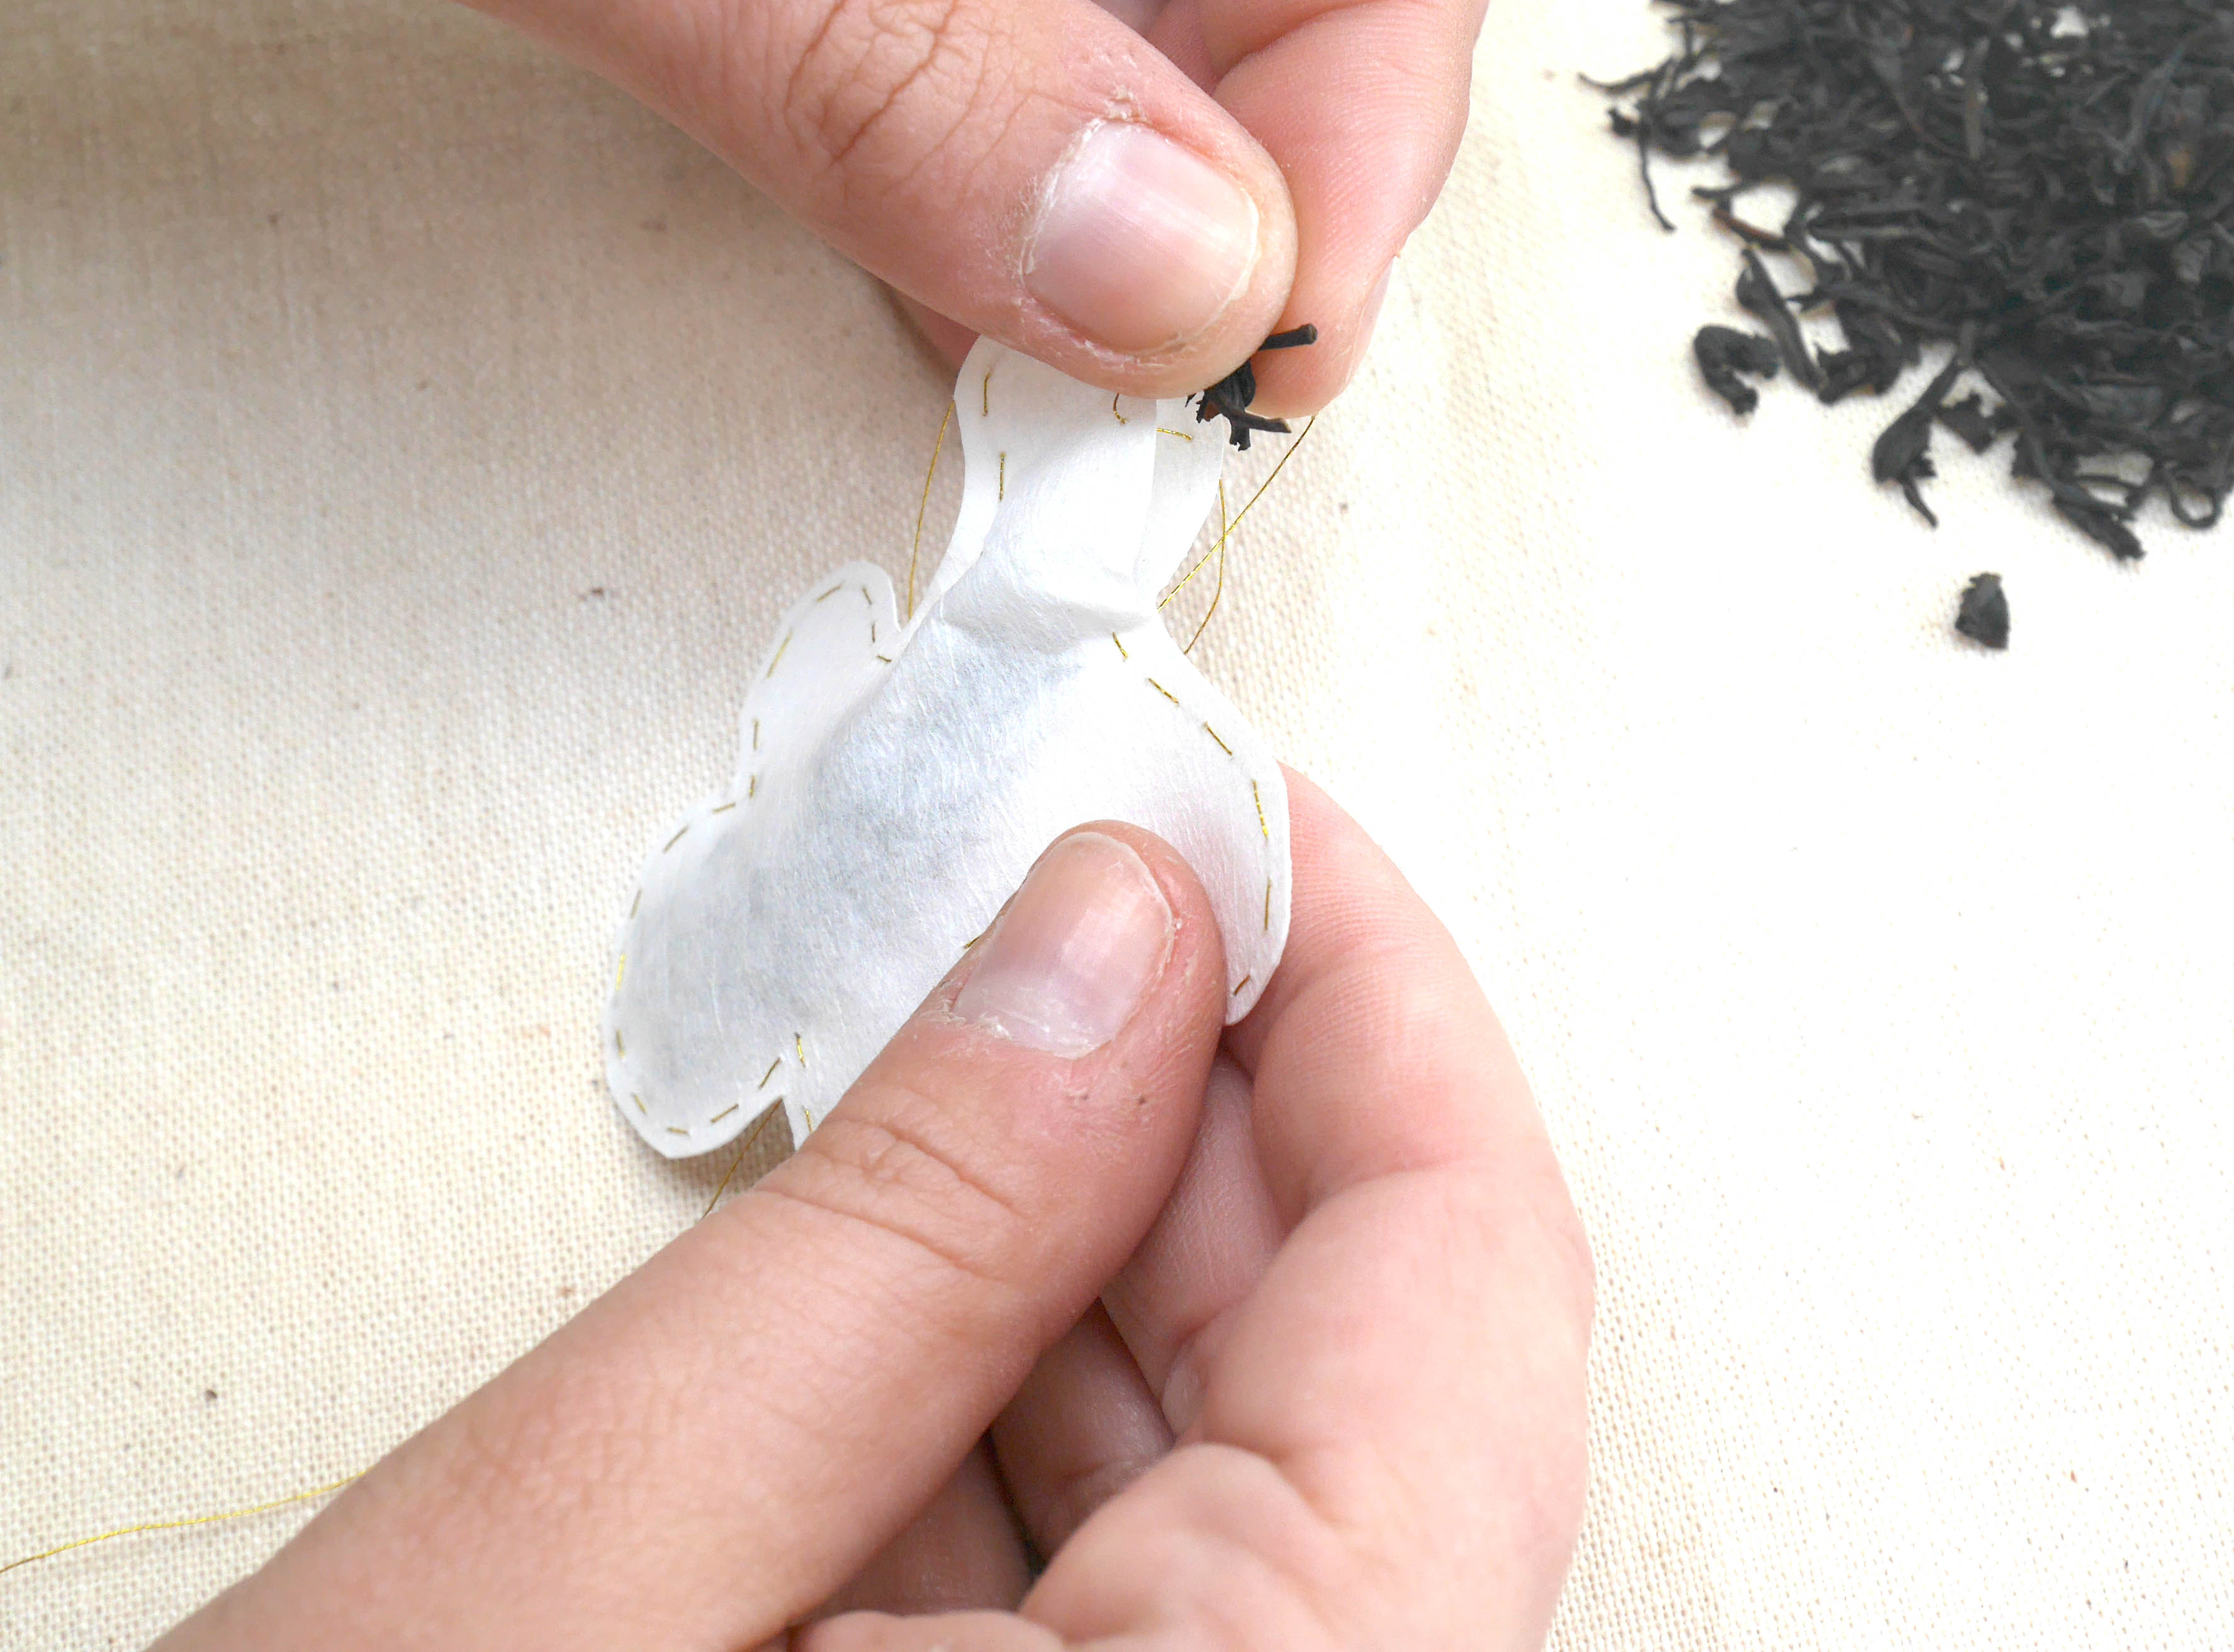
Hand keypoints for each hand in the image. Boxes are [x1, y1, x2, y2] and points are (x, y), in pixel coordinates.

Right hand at [155, 773, 1589, 1649]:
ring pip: (1274, 1453)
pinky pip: (1163, 1569)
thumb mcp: (603, 1566)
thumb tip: (1113, 950)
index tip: (1249, 824)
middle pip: (1384, 1360)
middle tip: (1097, 884)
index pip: (1470, 1280)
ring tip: (993, 1033)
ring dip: (1130, 1223)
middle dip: (1227, 1090)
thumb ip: (915, 1235)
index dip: (1373, 998)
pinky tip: (942, 1252)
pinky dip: (1054, 1385)